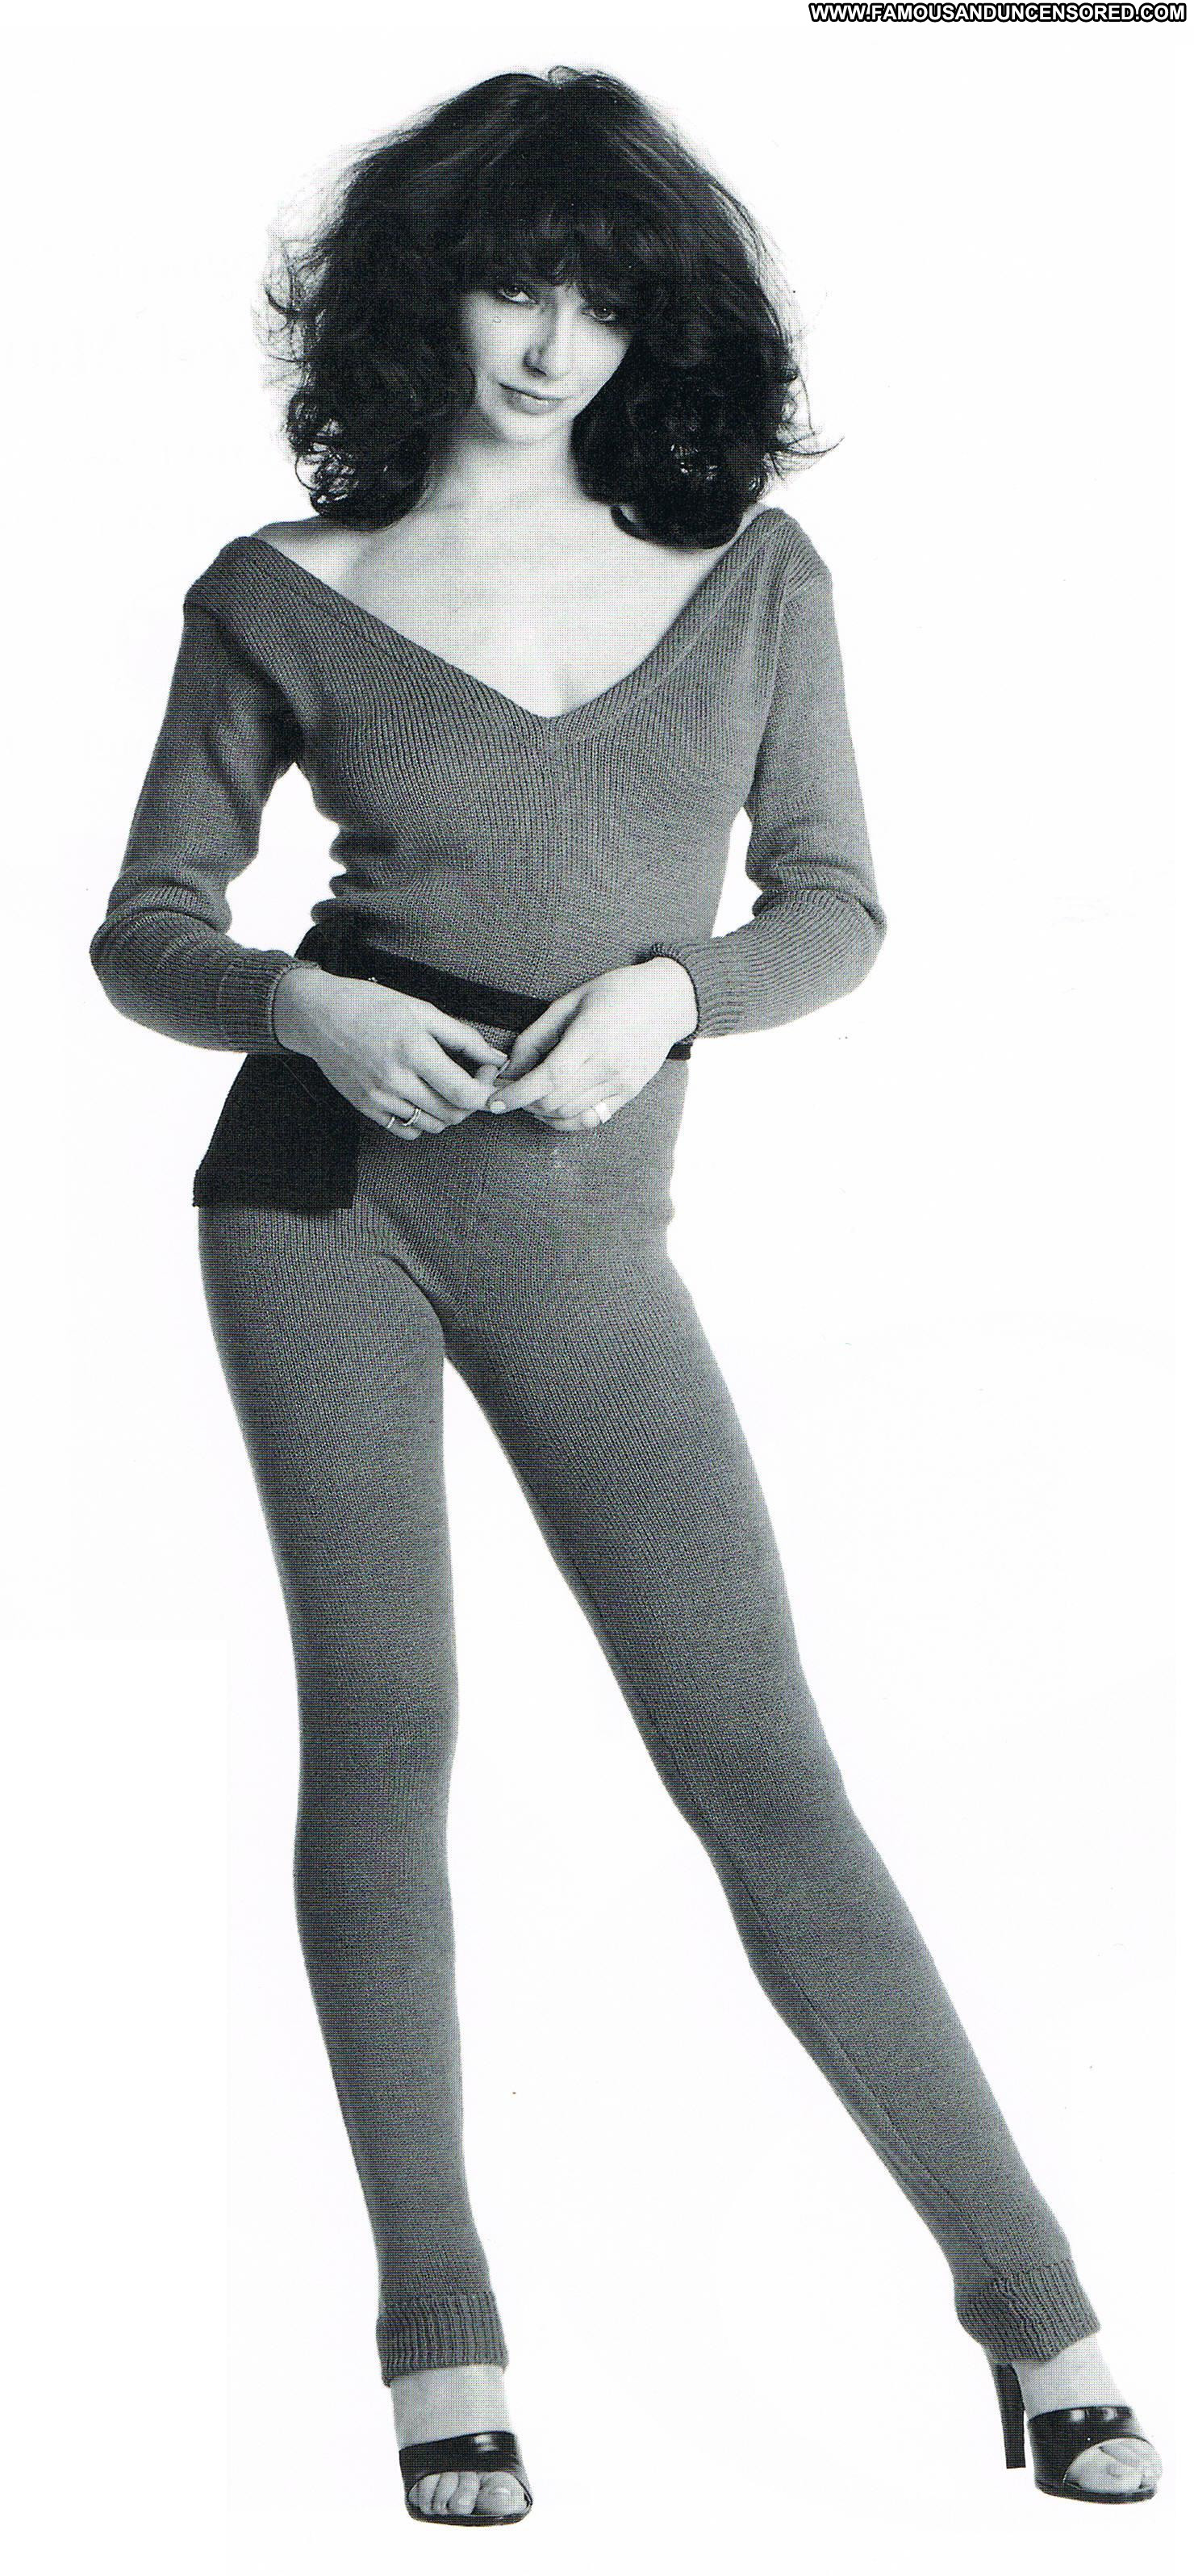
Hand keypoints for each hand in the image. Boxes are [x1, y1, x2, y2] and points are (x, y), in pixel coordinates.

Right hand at [272, 963, 508, 1134]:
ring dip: (448, 1112)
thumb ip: (463, 1037)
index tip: (488, 1073)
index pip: (464, 1093)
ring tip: (445, 1087)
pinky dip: (422, 1121)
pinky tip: (421, 1098)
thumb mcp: (421, 1010)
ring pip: (432, 1125)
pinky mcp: (366, 1108)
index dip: (485, 1090)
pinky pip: (406, 1130)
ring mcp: (379, 1098)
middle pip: (452, 1114)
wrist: (318, 1015)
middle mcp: (396, 1079)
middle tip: (471, 1079)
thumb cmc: (372, 1006)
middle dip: (471, 1102)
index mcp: (414, 1050)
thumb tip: (497, 1059)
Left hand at [483, 956, 697, 1129]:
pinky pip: (590, 1120)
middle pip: (554, 1102)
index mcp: (591, 1038)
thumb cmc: (615, 992)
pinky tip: (552, 1109)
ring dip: (541, 1112)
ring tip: (530, 1097)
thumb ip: (536, 1036)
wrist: (668, 1001)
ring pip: (569, 1115)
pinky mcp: (629, 1094)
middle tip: (509, 1092)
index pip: (549, 1078)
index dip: (517, 1094)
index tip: (494, 1101)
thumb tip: (510, 1068)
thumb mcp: (569, 1002)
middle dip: (524, 1103)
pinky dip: (564, 1120)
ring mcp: (622, 1084)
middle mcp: (608, 1066)